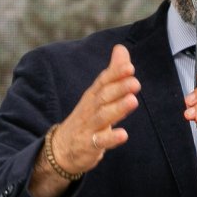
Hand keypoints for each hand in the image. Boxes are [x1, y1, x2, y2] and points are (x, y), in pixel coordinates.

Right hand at [52, 44, 140, 173]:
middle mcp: (91, 108)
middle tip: (135, 82)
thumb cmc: (86, 117)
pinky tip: (123, 134)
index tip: (129, 67)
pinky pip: (100, 141)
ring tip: (133, 101)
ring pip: (103, 116)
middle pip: (104, 96)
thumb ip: (112, 73)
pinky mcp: (89, 145)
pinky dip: (111, 138)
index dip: (115, 74)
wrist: (62, 148)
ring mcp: (89, 127)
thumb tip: (121, 48)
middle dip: (119, 89)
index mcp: (93, 95)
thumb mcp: (97, 94)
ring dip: (117, 108)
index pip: (104, 81)